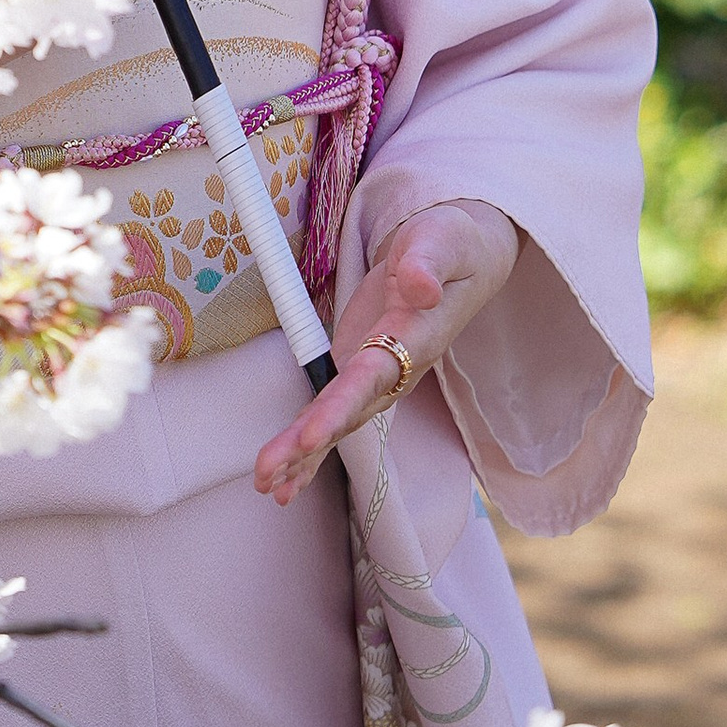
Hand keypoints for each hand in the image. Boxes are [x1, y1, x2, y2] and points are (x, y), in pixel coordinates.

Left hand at [252, 198, 520, 506]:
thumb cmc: (449, 243)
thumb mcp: (443, 240)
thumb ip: (429, 263)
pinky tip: (284, 477)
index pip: (373, 378)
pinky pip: (330, 412)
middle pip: (347, 413)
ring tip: (268, 486)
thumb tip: (420, 287)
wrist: (458, 256)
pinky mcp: (357, 369)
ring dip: (301, 455)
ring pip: (335, 421)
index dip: (340, 408)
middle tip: (269, 475)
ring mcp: (375, 375)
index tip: (310, 436)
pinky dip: (306, 446)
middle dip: (307, 446)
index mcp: (414, 338)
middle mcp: (395, 368)